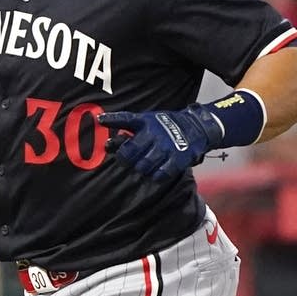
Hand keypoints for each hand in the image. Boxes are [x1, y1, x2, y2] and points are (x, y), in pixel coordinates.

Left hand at [97, 106, 218, 180]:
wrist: (196, 127)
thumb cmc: (164, 127)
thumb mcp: (145, 121)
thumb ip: (124, 126)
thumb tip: (101, 126)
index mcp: (145, 122)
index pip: (125, 119)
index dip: (111, 120)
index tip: (101, 123)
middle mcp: (154, 133)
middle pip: (130, 152)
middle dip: (124, 159)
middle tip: (127, 160)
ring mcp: (166, 147)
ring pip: (143, 166)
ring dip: (140, 168)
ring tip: (144, 165)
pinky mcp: (178, 159)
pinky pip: (160, 174)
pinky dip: (156, 176)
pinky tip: (156, 172)